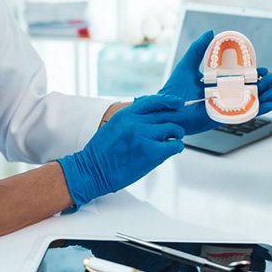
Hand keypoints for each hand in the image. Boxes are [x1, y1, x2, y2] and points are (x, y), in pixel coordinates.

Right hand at [57, 95, 185, 206]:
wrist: (92, 170)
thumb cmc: (102, 152)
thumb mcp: (114, 125)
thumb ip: (132, 118)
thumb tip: (153, 116)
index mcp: (126, 114)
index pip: (153, 101)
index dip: (169, 101)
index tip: (178, 102)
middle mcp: (136, 122)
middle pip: (166, 115)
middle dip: (173, 122)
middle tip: (175, 130)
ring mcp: (144, 136)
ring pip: (173, 129)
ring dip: (176, 135)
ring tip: (172, 141)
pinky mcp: (152, 152)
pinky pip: (174, 145)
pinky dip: (176, 147)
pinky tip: (172, 150)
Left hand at [159, 30, 271, 134]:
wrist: (165, 109)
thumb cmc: (173, 89)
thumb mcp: (187, 65)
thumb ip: (198, 48)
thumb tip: (211, 32)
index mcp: (216, 83)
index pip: (239, 78)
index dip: (252, 74)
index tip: (264, 69)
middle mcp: (221, 95)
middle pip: (247, 90)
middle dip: (262, 86)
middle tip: (271, 80)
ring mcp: (223, 107)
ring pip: (248, 102)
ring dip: (263, 97)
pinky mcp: (222, 118)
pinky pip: (242, 115)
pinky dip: (257, 111)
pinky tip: (269, 106)